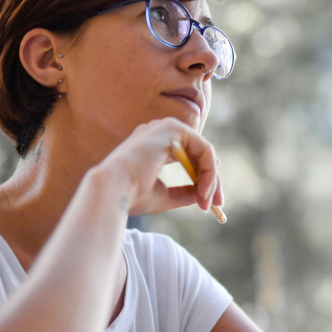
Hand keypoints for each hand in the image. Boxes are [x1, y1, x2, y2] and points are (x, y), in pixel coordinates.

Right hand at [93, 117, 223, 215]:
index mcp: (152, 145)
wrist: (114, 190)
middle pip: (197, 153)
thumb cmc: (132, 196)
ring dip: (211, 179)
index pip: (186, 155)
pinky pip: (203, 149)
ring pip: (203, 152)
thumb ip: (184, 193)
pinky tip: (205, 190)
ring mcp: (165, 127)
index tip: (210, 198)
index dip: (203, 174)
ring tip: (208, 202)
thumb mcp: (164, 197)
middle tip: (217, 204)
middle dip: (211, 180)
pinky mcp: (173, 129)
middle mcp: (159, 132)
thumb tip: (203, 195)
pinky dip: (209, 172)